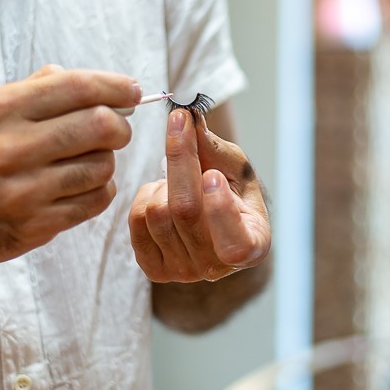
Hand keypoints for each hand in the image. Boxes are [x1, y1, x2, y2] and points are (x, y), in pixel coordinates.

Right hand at [0, 65, 138, 275]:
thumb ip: (36, 90)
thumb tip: (94, 83)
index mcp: (1, 110)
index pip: (77, 87)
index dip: (115, 86)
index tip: (133, 91)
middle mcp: (12, 147)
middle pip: (101, 126)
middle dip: (120, 126)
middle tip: (116, 130)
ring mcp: (25, 190)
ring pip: (103, 165)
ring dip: (106, 161)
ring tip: (86, 161)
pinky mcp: (36, 225)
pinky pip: (95, 200)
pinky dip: (99, 190)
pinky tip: (81, 186)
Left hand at [129, 109, 270, 282]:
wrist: (212, 219)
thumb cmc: (231, 191)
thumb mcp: (234, 167)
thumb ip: (214, 148)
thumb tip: (189, 117)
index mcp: (252, 247)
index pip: (234, 243)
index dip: (220, 210)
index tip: (211, 174)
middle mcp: (218, 267)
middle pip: (186, 211)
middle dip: (181, 160)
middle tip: (182, 123)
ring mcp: (184, 272)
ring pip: (157, 212)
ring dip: (164, 181)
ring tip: (179, 179)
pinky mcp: (155, 269)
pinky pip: (137, 221)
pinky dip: (146, 196)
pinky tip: (163, 194)